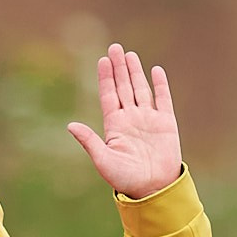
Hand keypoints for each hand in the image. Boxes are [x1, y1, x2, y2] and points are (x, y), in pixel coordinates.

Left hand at [66, 43, 183, 199]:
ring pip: (141, 89)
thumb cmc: (125, 179)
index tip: (102, 60)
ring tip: (130, 55)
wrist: (153, 189)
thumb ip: (89, 141)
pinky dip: (160, 85)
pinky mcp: (166, 124)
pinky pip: (163, 99)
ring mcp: (149, 120)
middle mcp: (131, 119)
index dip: (105, 78)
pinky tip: (156, 70)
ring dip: (135, 72)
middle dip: (119, 68)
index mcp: (114, 126)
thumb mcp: (103, 160)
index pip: (109, 96)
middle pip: (123, 87)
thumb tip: (70, 125)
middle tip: (114, 48)